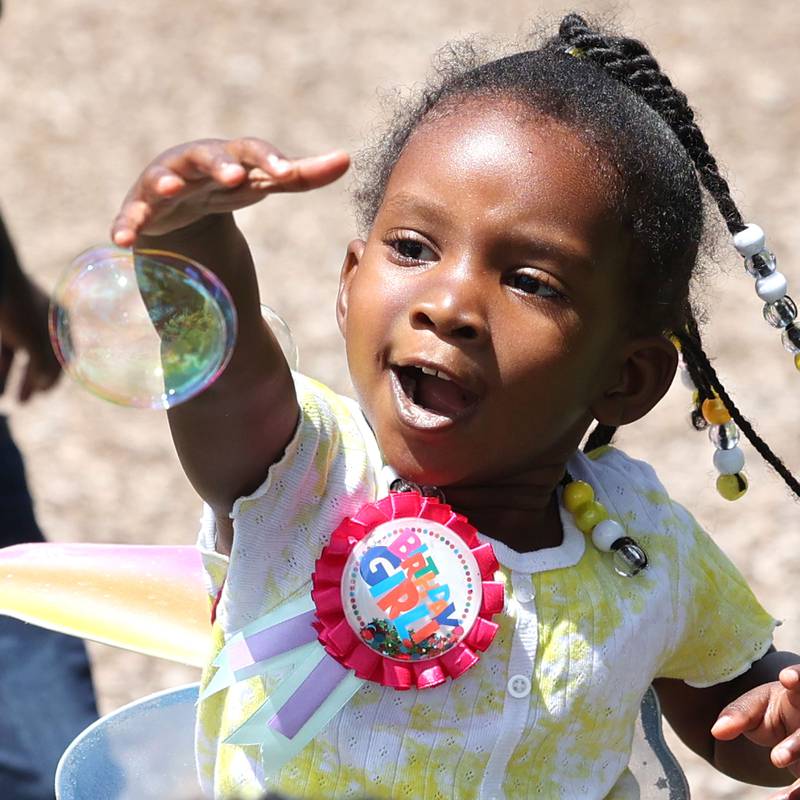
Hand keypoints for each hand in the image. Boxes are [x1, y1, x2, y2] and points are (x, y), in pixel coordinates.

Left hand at [0, 273, 60, 401]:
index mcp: (59, 323)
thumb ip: (43, 366)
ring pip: (18, 354)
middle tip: (22, 402)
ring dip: (11, 376)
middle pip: (39, 357)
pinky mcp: (3, 322)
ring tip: (3, 397)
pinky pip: (4, 347)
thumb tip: (45, 385)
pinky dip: (1, 364)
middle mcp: (43, 321)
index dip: (54, 377)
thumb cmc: (18, 309)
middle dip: (28, 381)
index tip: (43, 393)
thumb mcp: (35, 342)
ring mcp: (20, 320)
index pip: (63, 355)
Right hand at [110, 137, 349, 245]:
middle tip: (233, 175)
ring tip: (168, 189)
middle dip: (217, 164)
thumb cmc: (229, 187)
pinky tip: (121, 240)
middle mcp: (194, 164)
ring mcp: (164, 185)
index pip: (251, 151)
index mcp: (228, 156)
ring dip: (164, 182)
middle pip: (205, 157)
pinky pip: (132, 216)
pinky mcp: (142, 211)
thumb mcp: (265, 182)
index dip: (267, 159)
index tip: (287, 172)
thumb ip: (302, 175)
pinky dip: (126, 224)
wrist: (183, 205)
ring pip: (161, 179)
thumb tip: (347, 159)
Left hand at [712, 665, 799, 798]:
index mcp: (799, 695)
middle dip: (799, 744)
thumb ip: (738, 714)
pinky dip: (795, 795)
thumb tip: (717, 731)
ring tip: (779, 782)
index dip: (799, 676)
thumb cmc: (773, 710)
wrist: (791, 724)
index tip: (786, 678)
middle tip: (777, 758)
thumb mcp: (755, 706)